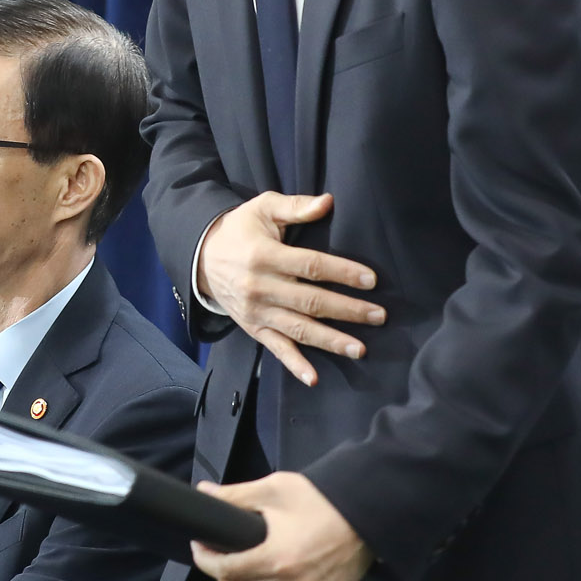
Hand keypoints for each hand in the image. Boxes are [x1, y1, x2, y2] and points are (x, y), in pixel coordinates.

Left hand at [193, 473, 373, 580]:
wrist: (368, 516)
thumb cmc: (319, 500)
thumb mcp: (273, 490)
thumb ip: (235, 496)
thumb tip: (203, 493)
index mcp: (276, 560)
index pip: (224, 572)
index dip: (205, 558)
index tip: (200, 543)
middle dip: (223, 568)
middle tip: (223, 547)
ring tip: (253, 556)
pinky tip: (281, 570)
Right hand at [196, 192, 383, 385]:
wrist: (201, 256)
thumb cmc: (240, 229)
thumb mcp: (263, 208)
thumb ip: (295, 206)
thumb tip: (328, 202)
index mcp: (264, 255)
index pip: (311, 266)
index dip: (343, 273)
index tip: (371, 280)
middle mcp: (260, 287)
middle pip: (311, 301)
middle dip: (348, 310)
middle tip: (379, 316)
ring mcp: (257, 311)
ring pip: (299, 329)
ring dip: (331, 340)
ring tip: (361, 349)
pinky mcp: (253, 327)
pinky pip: (276, 348)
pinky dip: (294, 364)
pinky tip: (313, 377)